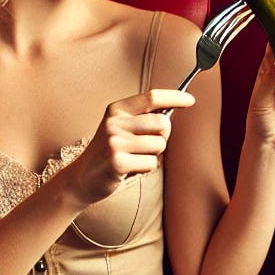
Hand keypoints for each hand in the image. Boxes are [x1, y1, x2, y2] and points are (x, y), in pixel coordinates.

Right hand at [64, 87, 194, 204]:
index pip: (152, 97)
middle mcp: (115, 122)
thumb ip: (143, 118)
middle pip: (162, 123)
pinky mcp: (117, 162)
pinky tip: (130, 169)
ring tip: (134, 158)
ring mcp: (115, 142)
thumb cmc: (111, 151)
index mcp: (117, 109)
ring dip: (153, 155)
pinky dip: (146, 169)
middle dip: (164, 136)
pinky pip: (152, 163)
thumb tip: (173, 111)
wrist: (83, 177)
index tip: (190, 100)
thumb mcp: (122, 127)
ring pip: (159, 145)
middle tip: (148, 146)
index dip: (175, 97)